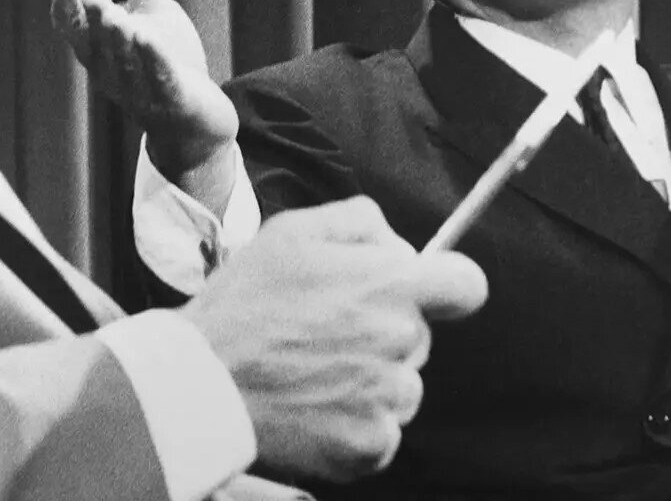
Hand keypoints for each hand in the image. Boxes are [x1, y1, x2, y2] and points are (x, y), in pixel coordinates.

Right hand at [51, 0, 238, 173]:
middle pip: (97, 43)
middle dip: (93, 17)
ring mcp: (138, 91)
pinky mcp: (171, 102)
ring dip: (118, 38)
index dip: (66, 5)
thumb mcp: (152, 16)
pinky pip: (159, 79)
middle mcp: (110, 73)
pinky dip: (151, 59)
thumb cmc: (162, 62)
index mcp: (97, 51)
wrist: (195, 118)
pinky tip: (146, 37)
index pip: (73, 29)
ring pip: (124, 62)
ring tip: (113, 13)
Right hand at [182, 196, 488, 482]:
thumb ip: (361, 222)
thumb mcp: (293, 231)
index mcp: (392, 285)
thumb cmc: (244, 303)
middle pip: (420, 337)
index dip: (445, 285)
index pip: (468, 286)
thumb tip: (398, 244)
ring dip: (371, 381)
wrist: (203, 383)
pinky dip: (353, 424)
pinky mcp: (372, 447)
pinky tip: (312, 407)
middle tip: (326, 331)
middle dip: (385, 330)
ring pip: (401, 386)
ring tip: (312, 373)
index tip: (418, 292)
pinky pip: (381, 432)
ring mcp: (389, 399)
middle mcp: (402, 342)